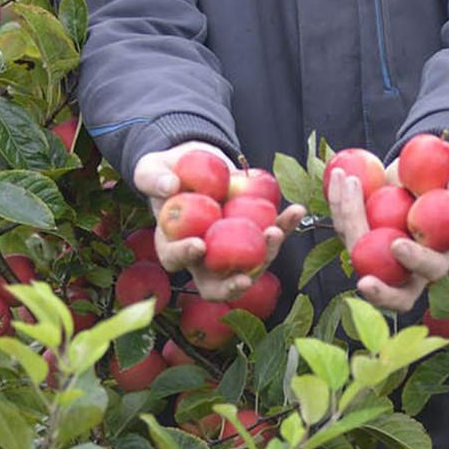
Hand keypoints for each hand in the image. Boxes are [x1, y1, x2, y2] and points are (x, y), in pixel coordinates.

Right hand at [134, 140, 305, 302]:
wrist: (194, 163)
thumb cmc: (166, 173)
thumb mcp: (152, 170)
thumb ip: (155, 179)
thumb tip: (170, 187)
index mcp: (172, 244)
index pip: (175, 260)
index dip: (185, 257)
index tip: (199, 244)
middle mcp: (202, 258)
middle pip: (217, 284)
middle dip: (232, 285)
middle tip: (245, 277)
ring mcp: (230, 250)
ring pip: (251, 265)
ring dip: (266, 253)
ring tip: (276, 231)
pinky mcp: (253, 234)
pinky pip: (270, 234)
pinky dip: (285, 225)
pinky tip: (296, 210)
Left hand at [330, 153, 448, 312]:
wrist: (425, 170)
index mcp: (441, 255)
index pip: (430, 270)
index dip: (415, 263)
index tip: (398, 244)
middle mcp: (409, 266)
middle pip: (394, 291)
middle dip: (380, 292)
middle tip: (365, 282)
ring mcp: (381, 254)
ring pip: (358, 251)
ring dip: (347, 219)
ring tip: (347, 182)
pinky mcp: (362, 236)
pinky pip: (346, 225)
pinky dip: (339, 202)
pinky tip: (338, 177)